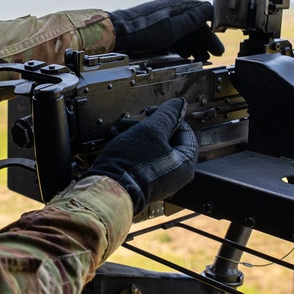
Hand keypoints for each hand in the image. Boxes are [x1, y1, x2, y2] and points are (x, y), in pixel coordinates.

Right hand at [84, 98, 196, 215]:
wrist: (109, 189)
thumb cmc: (132, 162)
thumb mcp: (152, 130)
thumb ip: (168, 115)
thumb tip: (180, 104)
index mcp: (185, 164)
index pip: (185, 132)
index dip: (169, 117)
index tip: (152, 111)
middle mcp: (175, 174)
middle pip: (167, 140)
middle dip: (148, 125)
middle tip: (134, 120)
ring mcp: (159, 179)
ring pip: (153, 148)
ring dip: (137, 134)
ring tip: (120, 128)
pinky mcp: (143, 181)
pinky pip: (143, 159)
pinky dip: (133, 147)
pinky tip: (117, 139)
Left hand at [108, 0, 224, 60]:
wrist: (118, 33)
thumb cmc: (144, 30)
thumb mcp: (174, 28)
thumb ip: (192, 20)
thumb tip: (209, 8)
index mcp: (179, 6)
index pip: (202, 16)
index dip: (212, 32)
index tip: (218, 45)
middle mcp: (172, 10)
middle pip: (193, 25)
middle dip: (205, 41)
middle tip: (213, 54)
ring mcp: (162, 18)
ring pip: (183, 31)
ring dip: (194, 45)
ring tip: (201, 57)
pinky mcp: (154, 27)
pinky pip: (173, 35)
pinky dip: (181, 45)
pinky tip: (183, 54)